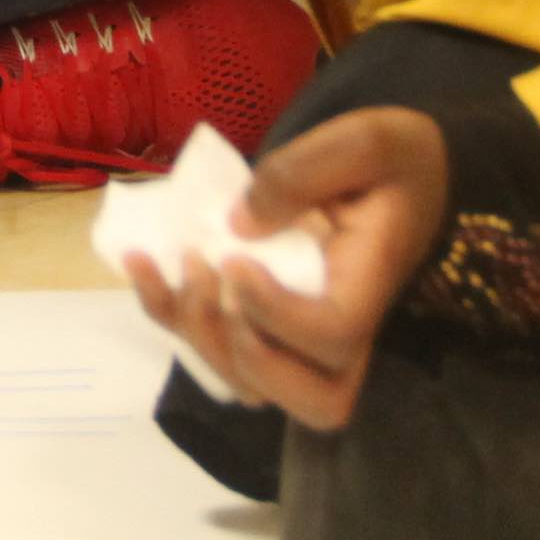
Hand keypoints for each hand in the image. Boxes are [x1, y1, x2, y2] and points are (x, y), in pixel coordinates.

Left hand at [121, 107, 448, 431]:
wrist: (400, 173)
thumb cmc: (390, 158)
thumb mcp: (363, 141)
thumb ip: (304, 173)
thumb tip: (238, 224)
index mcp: (371, 284)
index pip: (334, 337)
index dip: (276, 315)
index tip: (234, 258)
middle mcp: (344, 331)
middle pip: (307, 398)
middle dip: (241, 351)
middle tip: (212, 274)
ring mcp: (302, 336)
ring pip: (252, 386)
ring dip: (199, 335)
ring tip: (179, 260)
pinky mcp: (264, 321)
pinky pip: (213, 346)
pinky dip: (165, 313)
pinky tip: (138, 261)